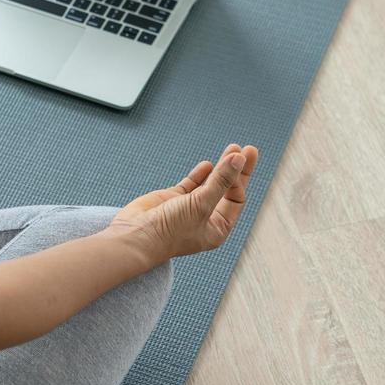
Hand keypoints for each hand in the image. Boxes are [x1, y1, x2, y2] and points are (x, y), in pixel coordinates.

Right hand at [105, 144, 259, 261]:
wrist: (136, 236)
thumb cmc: (171, 230)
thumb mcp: (202, 204)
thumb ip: (221, 180)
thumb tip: (239, 158)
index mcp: (217, 229)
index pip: (236, 199)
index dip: (238, 180)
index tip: (237, 162)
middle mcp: (206, 219)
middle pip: (228, 190)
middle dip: (238, 170)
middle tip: (248, 149)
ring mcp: (189, 207)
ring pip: (211, 183)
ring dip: (221, 167)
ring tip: (232, 148)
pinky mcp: (173, 199)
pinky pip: (192, 183)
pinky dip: (200, 173)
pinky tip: (208, 164)